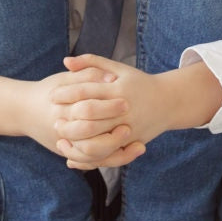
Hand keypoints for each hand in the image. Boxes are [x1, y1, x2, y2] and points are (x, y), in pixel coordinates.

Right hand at [0, 64, 127, 156]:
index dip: (109, 106)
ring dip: (114, 149)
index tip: (127, 100)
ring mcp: (65, 143)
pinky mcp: (68, 152)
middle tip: (131, 125)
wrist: (23, 111)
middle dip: (113, 131)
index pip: (88, 108)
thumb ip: (87, 74)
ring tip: (134, 141)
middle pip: (90, 134)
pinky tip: (126, 151)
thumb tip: (112, 77)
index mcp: (63, 107)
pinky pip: (91, 161)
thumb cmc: (48, 91)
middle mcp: (62, 128)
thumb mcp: (64, 79)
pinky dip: (108, 158)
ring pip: (92, 154)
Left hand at [48, 54, 173, 169]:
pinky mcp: (130, 145)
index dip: (65, 94)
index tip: (52, 96)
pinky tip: (73, 155)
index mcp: (118, 89)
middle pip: (89, 119)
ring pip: (97, 142)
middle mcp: (123, 111)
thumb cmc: (139, 83)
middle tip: (55, 120)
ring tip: (62, 139)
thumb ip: (91, 62)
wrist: (169, 102)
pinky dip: (88, 159)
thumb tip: (65, 61)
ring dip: (76, 143)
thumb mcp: (118, 68)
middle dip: (68, 120)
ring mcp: (128, 130)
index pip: (86, 92)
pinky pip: (106, 156)